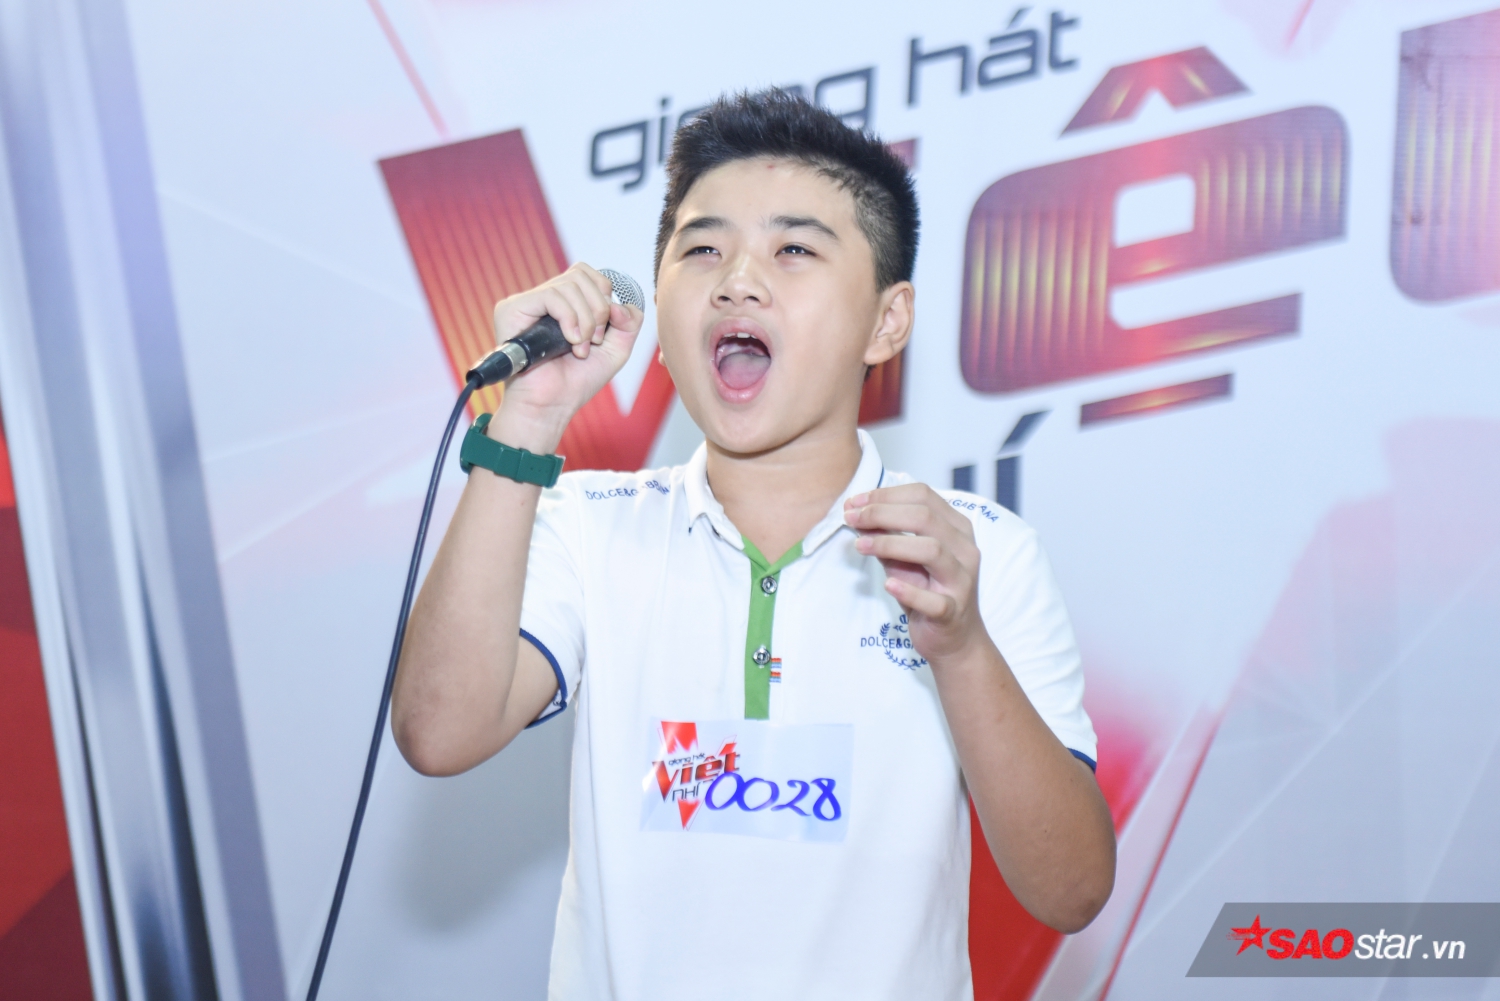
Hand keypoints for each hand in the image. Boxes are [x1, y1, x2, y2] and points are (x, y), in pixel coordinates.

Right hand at [490, 263, 644, 448]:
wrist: (552, 405)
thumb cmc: (577, 381)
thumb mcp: (616, 350)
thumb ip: (629, 322)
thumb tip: (619, 302)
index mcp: (563, 304)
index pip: (587, 274)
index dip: (604, 296)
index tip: (604, 331)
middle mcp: (543, 299)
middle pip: (581, 274)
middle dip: (598, 308)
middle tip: (594, 340)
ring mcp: (526, 303)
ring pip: (569, 285)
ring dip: (586, 320)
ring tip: (580, 348)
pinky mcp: (512, 309)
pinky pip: (552, 296)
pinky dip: (569, 318)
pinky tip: (570, 342)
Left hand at [844, 484, 986, 663]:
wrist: (955, 639)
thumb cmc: (928, 591)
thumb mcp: (904, 559)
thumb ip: (886, 537)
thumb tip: (856, 514)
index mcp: (956, 529)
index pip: (923, 496)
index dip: (885, 495)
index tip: (854, 502)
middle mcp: (964, 550)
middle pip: (925, 517)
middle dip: (882, 513)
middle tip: (851, 518)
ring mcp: (961, 581)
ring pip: (932, 550)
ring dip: (891, 544)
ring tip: (860, 546)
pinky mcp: (953, 613)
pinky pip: (934, 600)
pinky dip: (909, 591)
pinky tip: (888, 584)